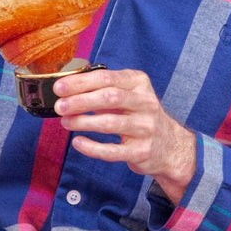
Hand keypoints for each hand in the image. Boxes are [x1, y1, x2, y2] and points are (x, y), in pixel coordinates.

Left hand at [54, 67, 195, 203]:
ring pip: (110, 123)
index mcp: (139, 84)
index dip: (81, 82)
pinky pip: (112, 151)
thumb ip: (103, 89)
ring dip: (83, 122)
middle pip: (109, 98)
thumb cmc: (140, 116)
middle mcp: (145, 103)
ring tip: (65, 122)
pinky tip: (78, 142)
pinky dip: (92, 147)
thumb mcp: (129, 95)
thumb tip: (67, 88)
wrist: (170, 146)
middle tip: (60, 106)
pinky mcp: (141, 151)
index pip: (107, 78)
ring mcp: (145, 128)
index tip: (59, 87)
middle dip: (80, 101)